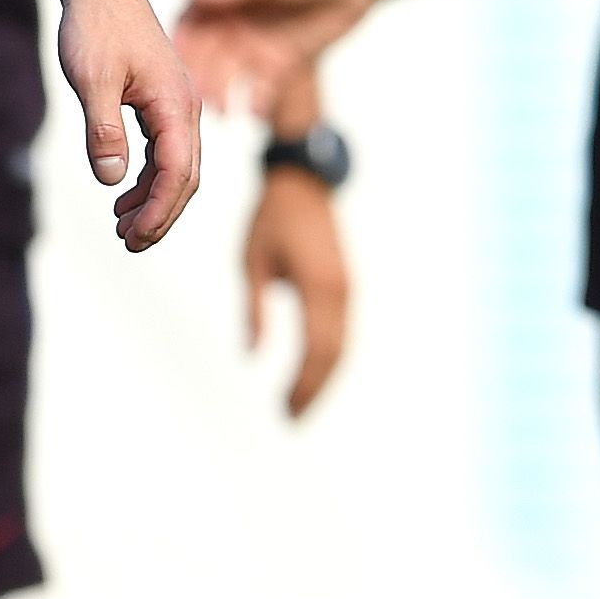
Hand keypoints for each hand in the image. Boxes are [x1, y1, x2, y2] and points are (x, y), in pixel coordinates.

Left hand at [56, 0, 202, 252]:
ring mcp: (176, 102)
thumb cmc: (96, 26)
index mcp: (176, 103)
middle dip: (161, 215)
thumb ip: (102, 131)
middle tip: (128, 244)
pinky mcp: (161, 98)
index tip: (133, 238)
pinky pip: (165, 148)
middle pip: (186, 176)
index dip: (158, 212)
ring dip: (154, 199)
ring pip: (176, 165)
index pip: (177, 173)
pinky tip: (123, 191)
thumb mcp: (92, 81)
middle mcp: (185, 105)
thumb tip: (111, 181)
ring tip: (122, 226)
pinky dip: (148, 176)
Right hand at [179, 0, 388, 118]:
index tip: (177, 68)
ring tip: (228, 114)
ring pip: (229, 77)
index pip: (189, 26)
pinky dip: (256, 102)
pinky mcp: (277, 64)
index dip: (180, 47)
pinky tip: (257, 112)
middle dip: (202, 80)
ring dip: (224, 96)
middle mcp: (231, 24)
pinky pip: (260, 89)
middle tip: (205, 100)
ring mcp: (252, 45)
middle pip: (206, 58)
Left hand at [245, 161, 353, 417]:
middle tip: (292, 418)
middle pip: (333, 354)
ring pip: (341, 344)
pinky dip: (329, 356)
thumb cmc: (271, 218)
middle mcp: (339, 291)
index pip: (316, 349)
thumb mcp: (253, 262)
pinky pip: (341, 329)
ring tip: (300, 403)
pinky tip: (312, 370)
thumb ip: (255, 308)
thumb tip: (253, 354)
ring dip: (323, 376)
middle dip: (315, 389)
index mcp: (317, 286)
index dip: (303, 384)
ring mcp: (346, 287)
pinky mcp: (344, 283)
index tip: (285, 411)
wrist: (303, 180)